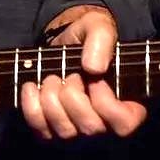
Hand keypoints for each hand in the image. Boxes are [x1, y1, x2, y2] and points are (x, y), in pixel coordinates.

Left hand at [19, 4, 146, 140]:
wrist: (63, 44)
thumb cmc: (88, 39)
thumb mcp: (98, 27)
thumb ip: (102, 40)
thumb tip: (94, 68)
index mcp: (128, 105)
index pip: (124, 124)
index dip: (106, 102)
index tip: (95, 79)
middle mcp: (105, 126)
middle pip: (90, 128)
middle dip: (73, 95)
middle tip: (70, 75)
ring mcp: (78, 132)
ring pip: (65, 131)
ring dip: (52, 99)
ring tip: (52, 78)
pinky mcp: (52, 131)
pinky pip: (41, 129)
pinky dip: (31, 106)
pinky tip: (32, 86)